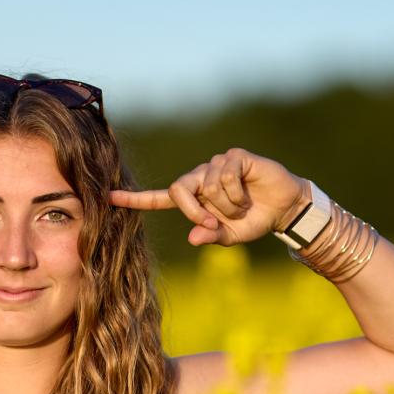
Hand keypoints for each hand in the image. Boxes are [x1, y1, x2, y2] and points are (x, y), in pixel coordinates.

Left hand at [110, 148, 309, 245]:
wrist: (283, 208)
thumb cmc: (254, 221)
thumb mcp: (229, 236)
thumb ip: (210, 237)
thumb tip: (193, 236)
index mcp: (194, 198)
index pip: (160, 198)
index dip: (136, 199)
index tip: (109, 197)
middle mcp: (200, 177)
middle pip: (179, 190)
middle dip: (195, 212)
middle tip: (215, 223)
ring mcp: (216, 164)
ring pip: (207, 187)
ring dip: (227, 206)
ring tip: (242, 207)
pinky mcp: (234, 157)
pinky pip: (225, 177)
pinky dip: (236, 194)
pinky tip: (248, 194)